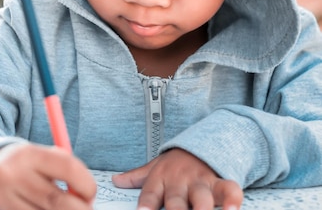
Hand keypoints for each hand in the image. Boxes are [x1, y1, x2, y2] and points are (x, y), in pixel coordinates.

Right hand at [0, 143, 96, 209]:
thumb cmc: (18, 167)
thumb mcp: (36, 157)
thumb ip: (62, 169)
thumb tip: (87, 197)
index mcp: (26, 153)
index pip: (68, 168)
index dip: (88, 185)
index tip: (90, 194)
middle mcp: (11, 175)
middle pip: (59, 202)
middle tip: (84, 209)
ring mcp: (1, 199)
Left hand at [111, 148, 242, 209]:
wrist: (199, 145)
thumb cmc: (173, 165)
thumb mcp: (154, 167)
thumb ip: (136, 177)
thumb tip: (115, 180)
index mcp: (160, 180)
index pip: (149, 195)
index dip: (145, 205)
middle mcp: (179, 182)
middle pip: (175, 201)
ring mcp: (199, 183)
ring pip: (201, 198)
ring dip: (202, 209)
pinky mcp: (219, 183)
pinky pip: (228, 190)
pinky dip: (233, 199)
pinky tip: (234, 209)